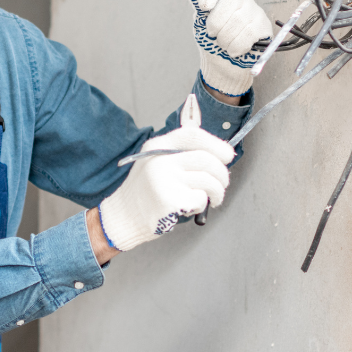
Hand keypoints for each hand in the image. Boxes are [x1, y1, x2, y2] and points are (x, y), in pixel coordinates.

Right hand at [97, 94, 234, 251]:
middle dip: (222, 174)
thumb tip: (219, 154)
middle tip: (222, 184)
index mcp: (157, 146)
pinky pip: (201, 199)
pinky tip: (190, 207)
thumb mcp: (155, 162)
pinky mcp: (170, 200)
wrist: (123, 217)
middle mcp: (160, 160)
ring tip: (213, 199)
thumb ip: (179, 154)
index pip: (193, 135)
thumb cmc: (146, 192)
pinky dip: (202, 205)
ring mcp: (165, 180)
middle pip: (207, 159)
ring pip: (209, 180)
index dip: (215, 143)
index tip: (227, 154)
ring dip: (218, 192)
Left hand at [184, 0, 273, 97]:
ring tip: (224, 45)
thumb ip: (195, 3)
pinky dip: (237, 46)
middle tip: (214, 35)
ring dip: (225, 39)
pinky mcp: (263, 26)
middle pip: (228, 2)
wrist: (225, 65)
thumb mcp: (200, 22)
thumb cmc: (213, 40)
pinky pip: (248, 34)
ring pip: (238, 21)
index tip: (204, 8)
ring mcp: (255, 11)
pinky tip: (235, 49)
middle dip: (216, 24)